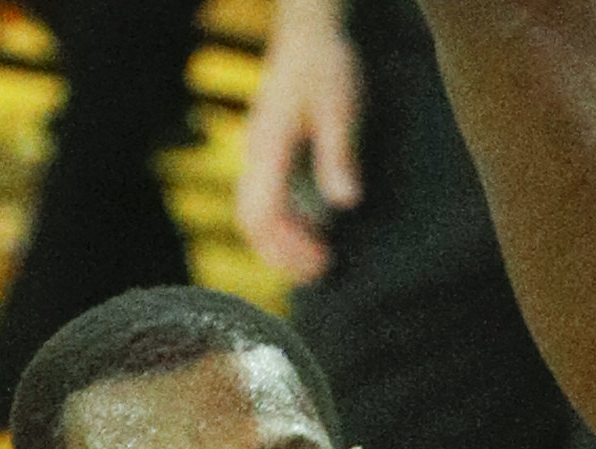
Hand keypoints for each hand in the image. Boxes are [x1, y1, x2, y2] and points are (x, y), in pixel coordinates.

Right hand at [236, 0, 363, 280]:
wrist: (309, 31)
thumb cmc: (327, 63)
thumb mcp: (342, 105)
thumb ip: (340, 153)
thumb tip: (345, 202)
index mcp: (269, 147)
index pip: (265, 215)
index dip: (290, 247)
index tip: (323, 260)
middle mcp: (255, 155)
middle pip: (250, 223)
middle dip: (281, 255)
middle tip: (319, 271)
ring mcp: (255, 154)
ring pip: (251, 214)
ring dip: (278, 244)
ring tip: (314, 259)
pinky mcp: (264, 153)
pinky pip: (260, 200)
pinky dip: (279, 225)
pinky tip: (308, 230)